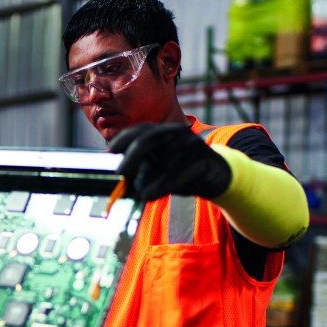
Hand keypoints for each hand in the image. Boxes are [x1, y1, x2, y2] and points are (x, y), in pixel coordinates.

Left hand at [110, 123, 230, 200]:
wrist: (216, 176)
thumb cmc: (180, 170)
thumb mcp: (158, 168)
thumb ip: (140, 169)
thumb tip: (116, 179)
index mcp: (162, 132)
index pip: (139, 130)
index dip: (123, 139)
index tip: (110, 152)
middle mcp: (176, 133)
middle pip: (149, 139)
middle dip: (132, 156)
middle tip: (120, 172)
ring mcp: (191, 144)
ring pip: (167, 157)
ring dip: (152, 177)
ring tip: (141, 194)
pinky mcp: (206, 159)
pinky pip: (184, 171)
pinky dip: (166, 185)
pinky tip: (153, 196)